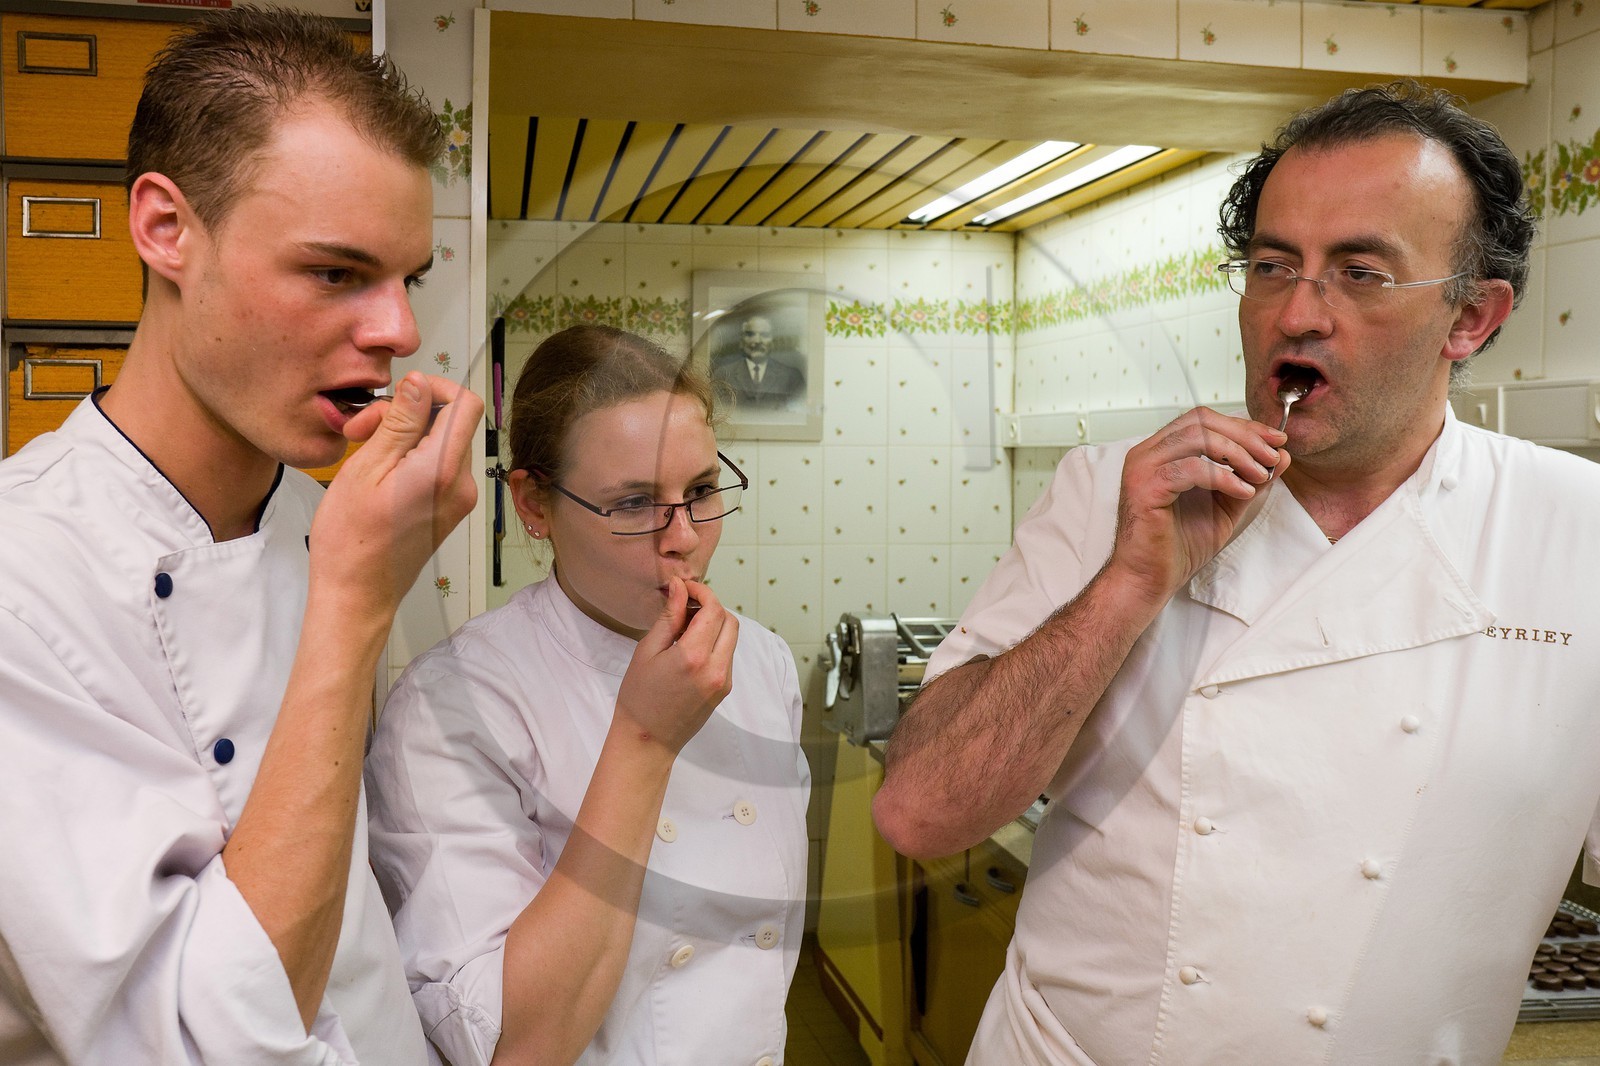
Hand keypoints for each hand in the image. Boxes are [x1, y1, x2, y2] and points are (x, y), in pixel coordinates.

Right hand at [309, 371, 482, 612]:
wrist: (357, 594)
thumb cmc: (350, 539)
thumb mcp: (365, 468)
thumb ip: (399, 423)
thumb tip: (420, 384)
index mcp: (441, 470)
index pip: (466, 404)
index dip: (434, 389)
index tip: (398, 396)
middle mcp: (461, 483)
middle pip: (450, 421)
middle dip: (407, 413)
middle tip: (362, 429)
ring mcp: (459, 498)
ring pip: (441, 441)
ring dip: (405, 435)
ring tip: (363, 449)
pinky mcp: (449, 508)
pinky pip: (438, 464)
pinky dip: (411, 456)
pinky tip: (378, 470)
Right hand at [615, 578, 737, 754]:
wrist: (647, 740)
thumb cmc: (638, 696)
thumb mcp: (647, 651)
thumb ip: (669, 616)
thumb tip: (680, 587)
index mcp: (693, 656)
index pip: (714, 610)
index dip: (703, 591)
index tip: (686, 588)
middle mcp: (716, 668)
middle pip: (730, 621)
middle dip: (712, 606)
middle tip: (686, 606)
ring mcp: (724, 681)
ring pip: (731, 637)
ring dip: (715, 624)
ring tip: (684, 628)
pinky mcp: (724, 690)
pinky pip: (727, 655)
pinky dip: (714, 643)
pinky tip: (690, 648)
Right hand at [1108, 406, 1287, 602]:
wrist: (1151, 579)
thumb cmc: (1179, 545)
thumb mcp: (1226, 506)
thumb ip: (1249, 479)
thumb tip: (1282, 455)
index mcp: (1162, 451)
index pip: (1204, 419)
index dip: (1243, 425)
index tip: (1277, 440)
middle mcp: (1148, 453)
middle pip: (1201, 420)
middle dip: (1244, 436)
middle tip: (1271, 457)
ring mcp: (1143, 468)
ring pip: (1196, 437)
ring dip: (1237, 453)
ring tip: (1259, 475)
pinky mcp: (1145, 488)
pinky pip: (1190, 468)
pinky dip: (1223, 477)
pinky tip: (1242, 492)